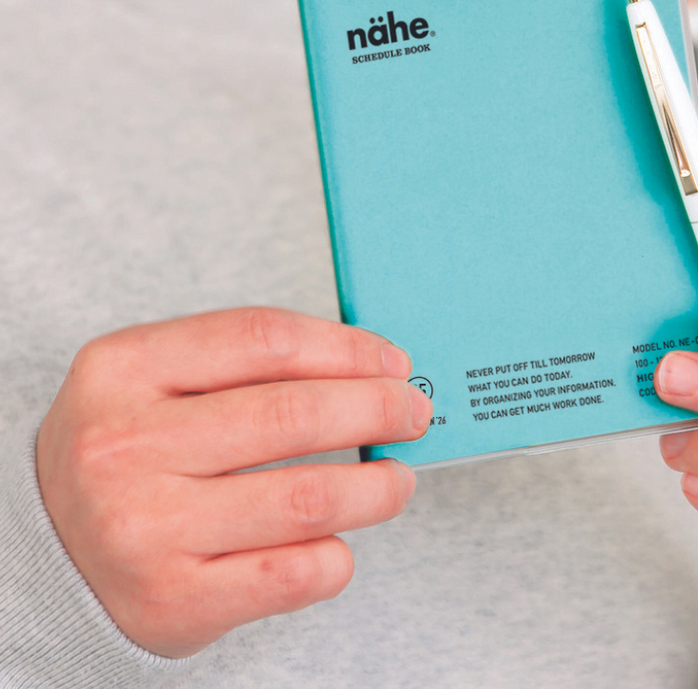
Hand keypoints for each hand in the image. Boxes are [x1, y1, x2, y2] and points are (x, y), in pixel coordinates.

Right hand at [36, 307, 430, 657]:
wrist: (42, 554)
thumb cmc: (128, 451)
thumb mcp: (154, 380)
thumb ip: (246, 365)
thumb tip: (372, 369)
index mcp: (123, 369)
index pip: (266, 339)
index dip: (348, 347)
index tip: (392, 361)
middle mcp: (124, 447)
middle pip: (292, 415)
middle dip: (377, 409)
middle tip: (413, 413)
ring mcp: (144, 529)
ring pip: (306, 499)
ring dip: (376, 487)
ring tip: (397, 479)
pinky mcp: (171, 601)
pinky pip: (292, 574)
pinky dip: (337, 556)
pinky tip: (343, 541)